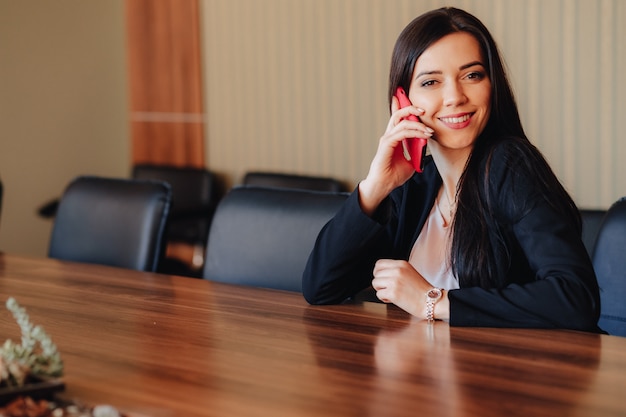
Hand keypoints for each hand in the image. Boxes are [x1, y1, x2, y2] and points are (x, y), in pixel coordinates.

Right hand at [358, 97, 432, 214]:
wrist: (384, 185)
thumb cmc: (394, 175)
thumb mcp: (410, 162)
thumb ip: (416, 152)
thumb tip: (426, 146)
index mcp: (394, 138)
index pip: (398, 119)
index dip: (402, 107)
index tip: (411, 101)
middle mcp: (389, 136)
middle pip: (398, 114)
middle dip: (410, 107)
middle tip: (423, 110)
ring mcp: (387, 139)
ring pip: (402, 121)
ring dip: (418, 124)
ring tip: (429, 130)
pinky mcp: (387, 144)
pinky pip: (403, 132)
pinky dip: (414, 132)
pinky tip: (423, 135)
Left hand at [372, 259, 448, 319]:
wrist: (431, 301)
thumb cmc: (421, 290)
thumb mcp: (409, 272)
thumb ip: (396, 270)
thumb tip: (380, 273)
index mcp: (401, 264)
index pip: (379, 264)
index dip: (378, 272)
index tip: (383, 279)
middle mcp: (397, 270)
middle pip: (376, 274)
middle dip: (380, 283)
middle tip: (390, 288)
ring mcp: (394, 281)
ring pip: (375, 283)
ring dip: (381, 290)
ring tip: (392, 293)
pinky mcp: (393, 292)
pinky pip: (379, 294)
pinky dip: (385, 298)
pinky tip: (394, 299)